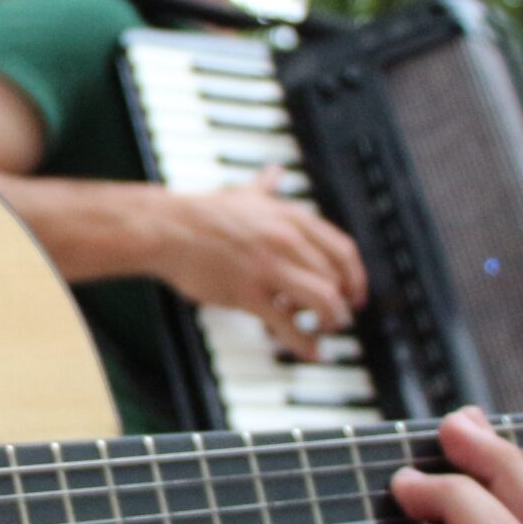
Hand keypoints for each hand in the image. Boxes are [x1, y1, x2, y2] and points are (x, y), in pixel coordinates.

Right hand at [152, 167, 367, 357]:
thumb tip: (274, 171)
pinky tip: (311, 352)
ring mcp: (269, 268)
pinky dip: (306, 343)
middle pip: (336, 278)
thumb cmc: (202, 214)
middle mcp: (287, 241)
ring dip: (332, 320)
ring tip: (327, 330)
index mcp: (290, 218)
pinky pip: (288, 324)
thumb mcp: (243, 195)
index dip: (356, 276)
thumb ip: (266, 188)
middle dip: (344, 303)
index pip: (341, 250)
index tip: (356, 293)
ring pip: (324, 300)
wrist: (166, 229)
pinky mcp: (249, 293)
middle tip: (341, 317)